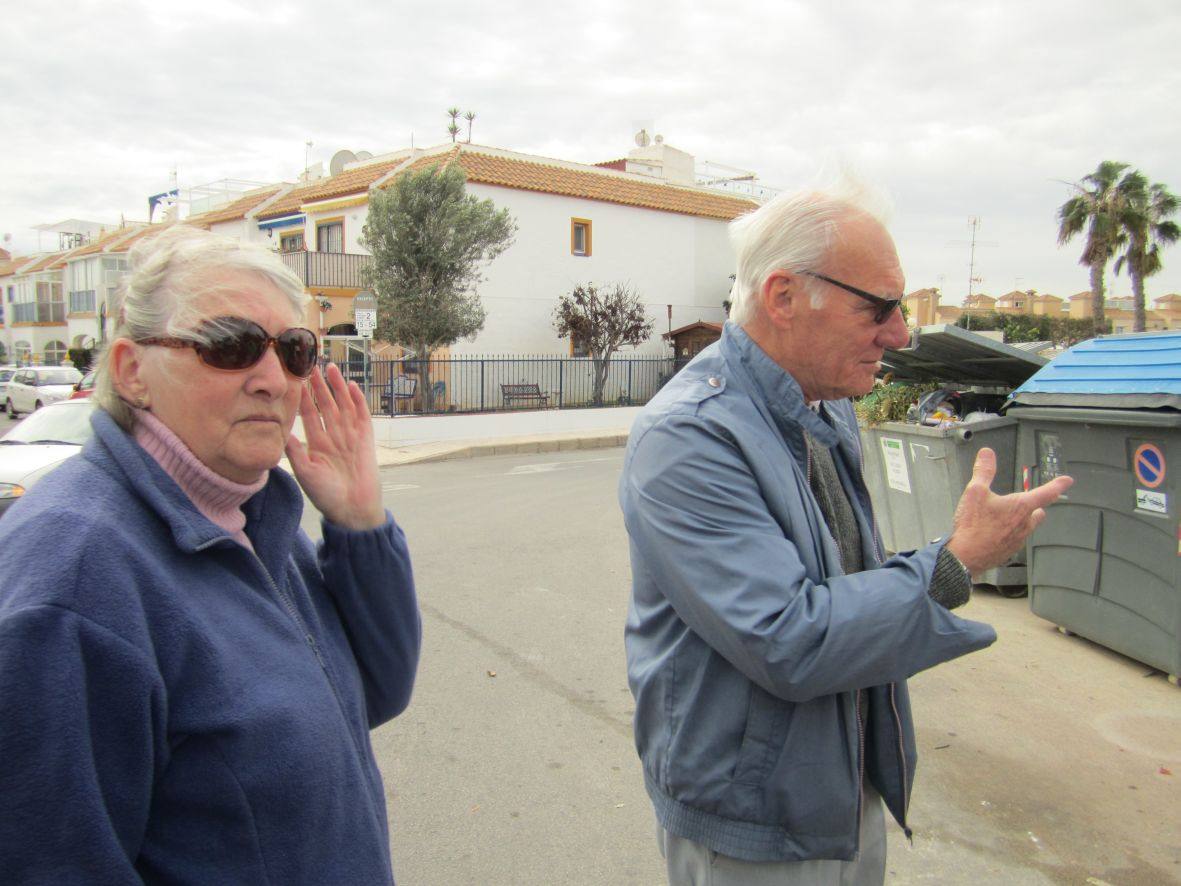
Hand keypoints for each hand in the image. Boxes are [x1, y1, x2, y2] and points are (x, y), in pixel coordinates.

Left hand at [285, 363, 385, 529]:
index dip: (302, 396)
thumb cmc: (327, 496)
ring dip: (337, 386)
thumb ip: (294, 450)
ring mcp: (350, 435)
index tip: (295, 378)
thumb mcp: (305, 472)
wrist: (353, 509)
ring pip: (343, 404)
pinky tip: (352, 386)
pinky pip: (362, 415)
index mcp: (316, 443)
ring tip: (331, 367)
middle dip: (318, 385)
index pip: (308, 413)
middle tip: (311, 364)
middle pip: (325, 404)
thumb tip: (280, 430)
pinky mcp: (366, 438)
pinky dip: (358, 400)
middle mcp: (333, 436)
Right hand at [944, 447, 1072, 573]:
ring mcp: (1018, 539)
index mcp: (1021, 506)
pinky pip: (1014, 539)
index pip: (1046, 493)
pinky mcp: (1009, 551)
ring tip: (1004, 518)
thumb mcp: (975, 492)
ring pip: (1027, 527)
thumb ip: (984, 471)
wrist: (966, 556)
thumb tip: (987, 453)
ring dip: (1020, 520)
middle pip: (1038, 513)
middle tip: (1027, 502)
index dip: (1057, 485)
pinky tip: (993, 533)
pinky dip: (1008, 534)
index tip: (1067, 481)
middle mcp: (1024, 523)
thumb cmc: (973, 524)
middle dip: (1036, 507)